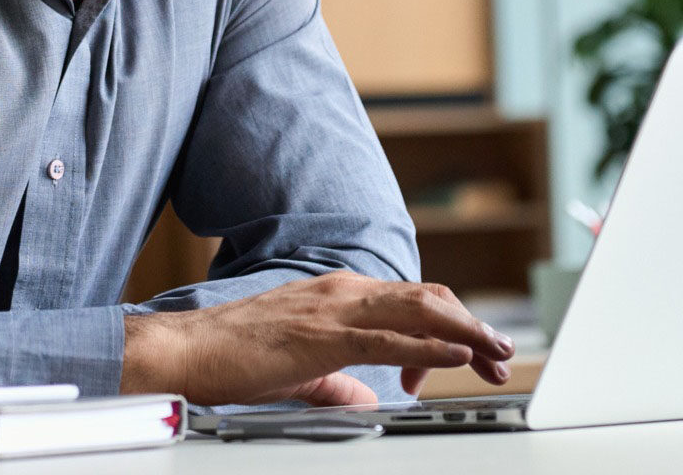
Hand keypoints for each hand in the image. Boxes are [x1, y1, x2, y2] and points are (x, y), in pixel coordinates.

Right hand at [120, 271, 513, 405]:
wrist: (191, 349)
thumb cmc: (237, 356)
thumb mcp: (302, 369)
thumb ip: (340, 381)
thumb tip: (370, 399)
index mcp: (337, 295)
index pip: (408, 301)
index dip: (447, 326)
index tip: (465, 359)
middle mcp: (341, 291)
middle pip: (425, 298)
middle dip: (470, 324)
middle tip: (501, 353)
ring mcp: (333, 308)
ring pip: (416, 309)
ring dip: (464, 330)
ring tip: (497, 351)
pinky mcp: (323, 335)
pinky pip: (388, 336)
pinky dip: (431, 343)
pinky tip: (458, 354)